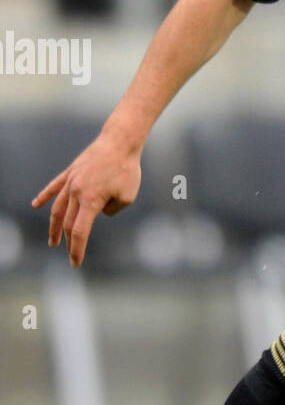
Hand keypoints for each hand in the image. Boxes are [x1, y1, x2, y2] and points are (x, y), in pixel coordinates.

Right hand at [32, 131, 141, 267]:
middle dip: (68, 242)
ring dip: (54, 226)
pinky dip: (44, 197)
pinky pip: (54, 187)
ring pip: (57, 208)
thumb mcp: (127, 197)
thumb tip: (100, 212)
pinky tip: (36, 205)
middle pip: (67, 222)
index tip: (75, 262)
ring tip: (53, 241)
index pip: (79, 231)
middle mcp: (76, 192)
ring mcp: (71, 181)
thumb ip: (112, 210)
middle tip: (71, 256)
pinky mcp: (71, 172)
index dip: (76, 249)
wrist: (119, 142)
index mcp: (90, 201)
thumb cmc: (127, 170)